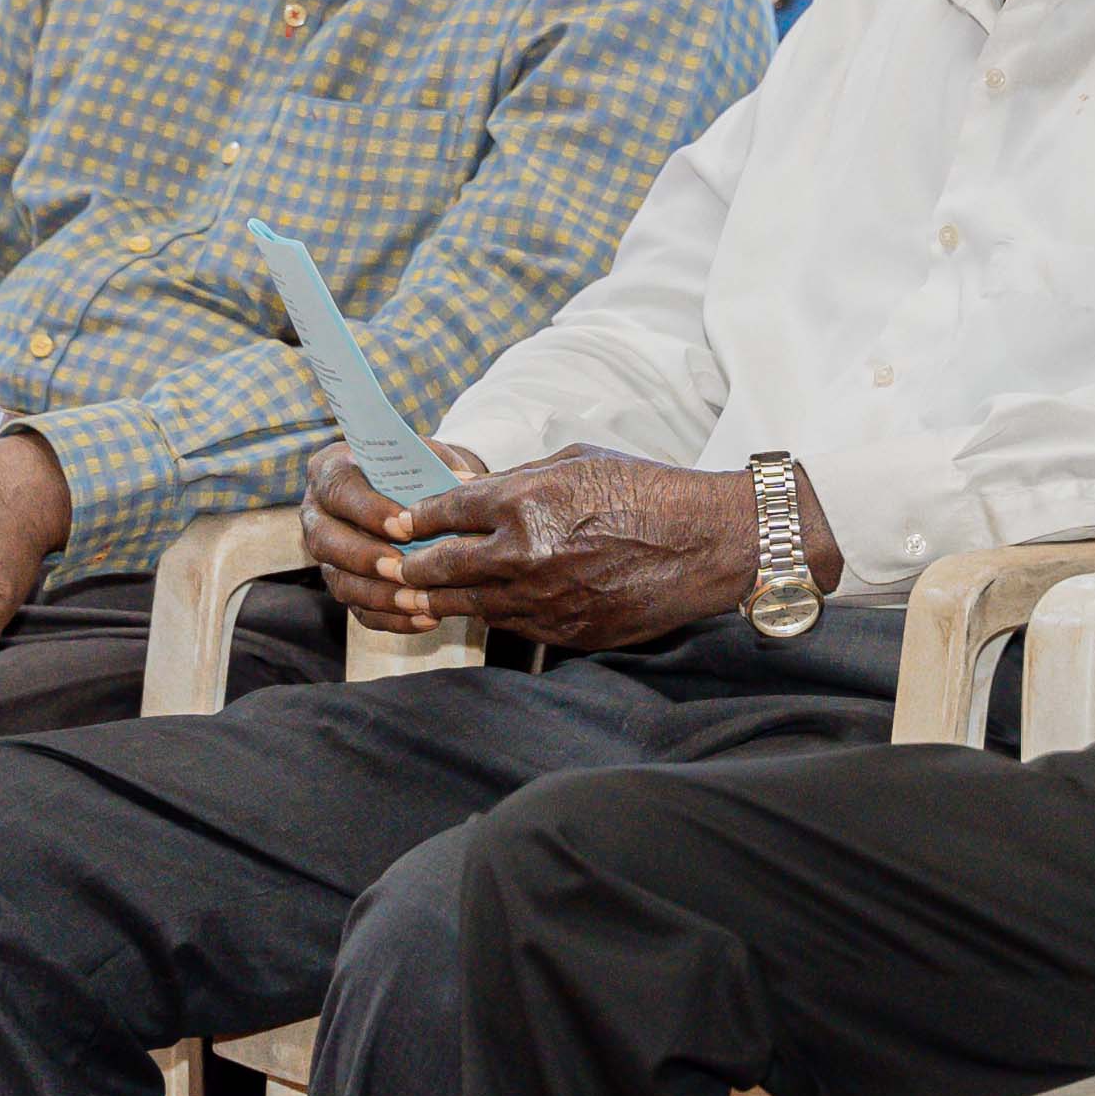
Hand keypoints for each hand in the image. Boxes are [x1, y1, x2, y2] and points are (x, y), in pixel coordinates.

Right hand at [297, 442, 447, 632]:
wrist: (412, 492)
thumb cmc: (417, 471)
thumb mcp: (424, 460)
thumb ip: (434, 468)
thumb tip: (461, 484)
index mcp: (331, 471)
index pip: (339, 490)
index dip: (368, 511)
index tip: (404, 527)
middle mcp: (317, 514)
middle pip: (325, 541)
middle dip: (364, 558)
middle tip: (402, 569)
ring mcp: (327, 554)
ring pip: (340, 581)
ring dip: (379, 596)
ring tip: (419, 601)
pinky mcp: (343, 584)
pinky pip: (359, 609)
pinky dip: (392, 619)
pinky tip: (426, 619)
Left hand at [337, 447, 792, 652]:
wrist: (706, 542)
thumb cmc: (645, 490)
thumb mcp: (574, 462)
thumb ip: (516, 481)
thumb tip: (471, 492)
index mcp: (523, 502)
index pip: (443, 513)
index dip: (414, 519)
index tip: (398, 524)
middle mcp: (523, 555)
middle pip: (439, 568)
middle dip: (409, 567)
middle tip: (389, 567)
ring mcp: (542, 600)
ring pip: (467, 606)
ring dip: (437, 600)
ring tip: (415, 596)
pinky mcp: (564, 633)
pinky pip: (509, 626)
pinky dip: (490, 615)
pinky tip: (478, 608)